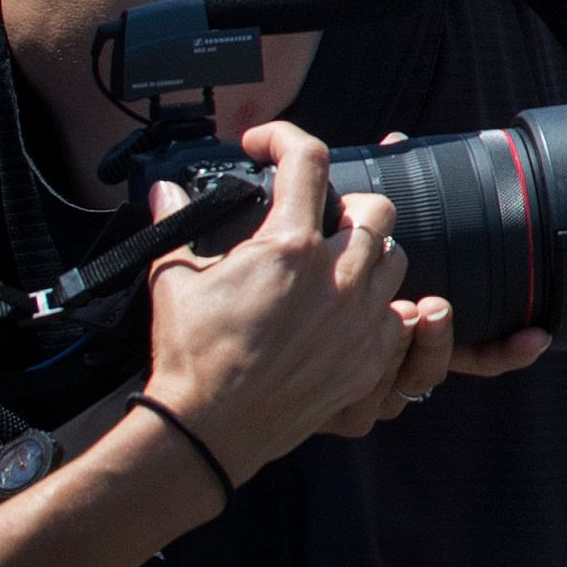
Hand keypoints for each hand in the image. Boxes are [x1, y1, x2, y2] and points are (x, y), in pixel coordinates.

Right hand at [144, 128, 449, 480]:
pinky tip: (346, 314)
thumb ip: (176, 225)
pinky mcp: (374, 355)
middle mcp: (337, 276)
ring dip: (369, 253)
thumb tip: (166, 191)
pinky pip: (400, 314)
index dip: (286, 138)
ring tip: (337, 266)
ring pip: (394, 257)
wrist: (210, 428)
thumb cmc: (191, 356)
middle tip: (319, 218)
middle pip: (374, 208)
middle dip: (347, 204)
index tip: (268, 144)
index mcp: (288, 248)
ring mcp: (361, 317)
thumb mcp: (173, 280)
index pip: (307, 162)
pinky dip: (378, 307)